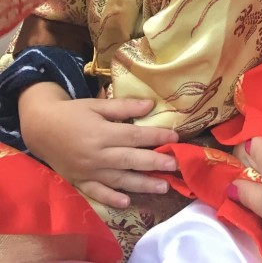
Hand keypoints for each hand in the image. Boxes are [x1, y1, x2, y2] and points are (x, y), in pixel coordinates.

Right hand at [19, 85, 178, 208]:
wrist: (41, 128)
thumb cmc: (72, 113)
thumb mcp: (97, 105)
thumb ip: (123, 107)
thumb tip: (150, 105)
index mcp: (102, 133)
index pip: (135, 136)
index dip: (156, 136)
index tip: (175, 138)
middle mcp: (97, 154)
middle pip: (131, 160)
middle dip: (155, 163)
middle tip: (175, 166)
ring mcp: (88, 171)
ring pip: (119, 179)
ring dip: (142, 184)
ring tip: (162, 187)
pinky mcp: (79, 181)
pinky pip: (97, 193)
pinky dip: (111, 198)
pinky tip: (126, 202)